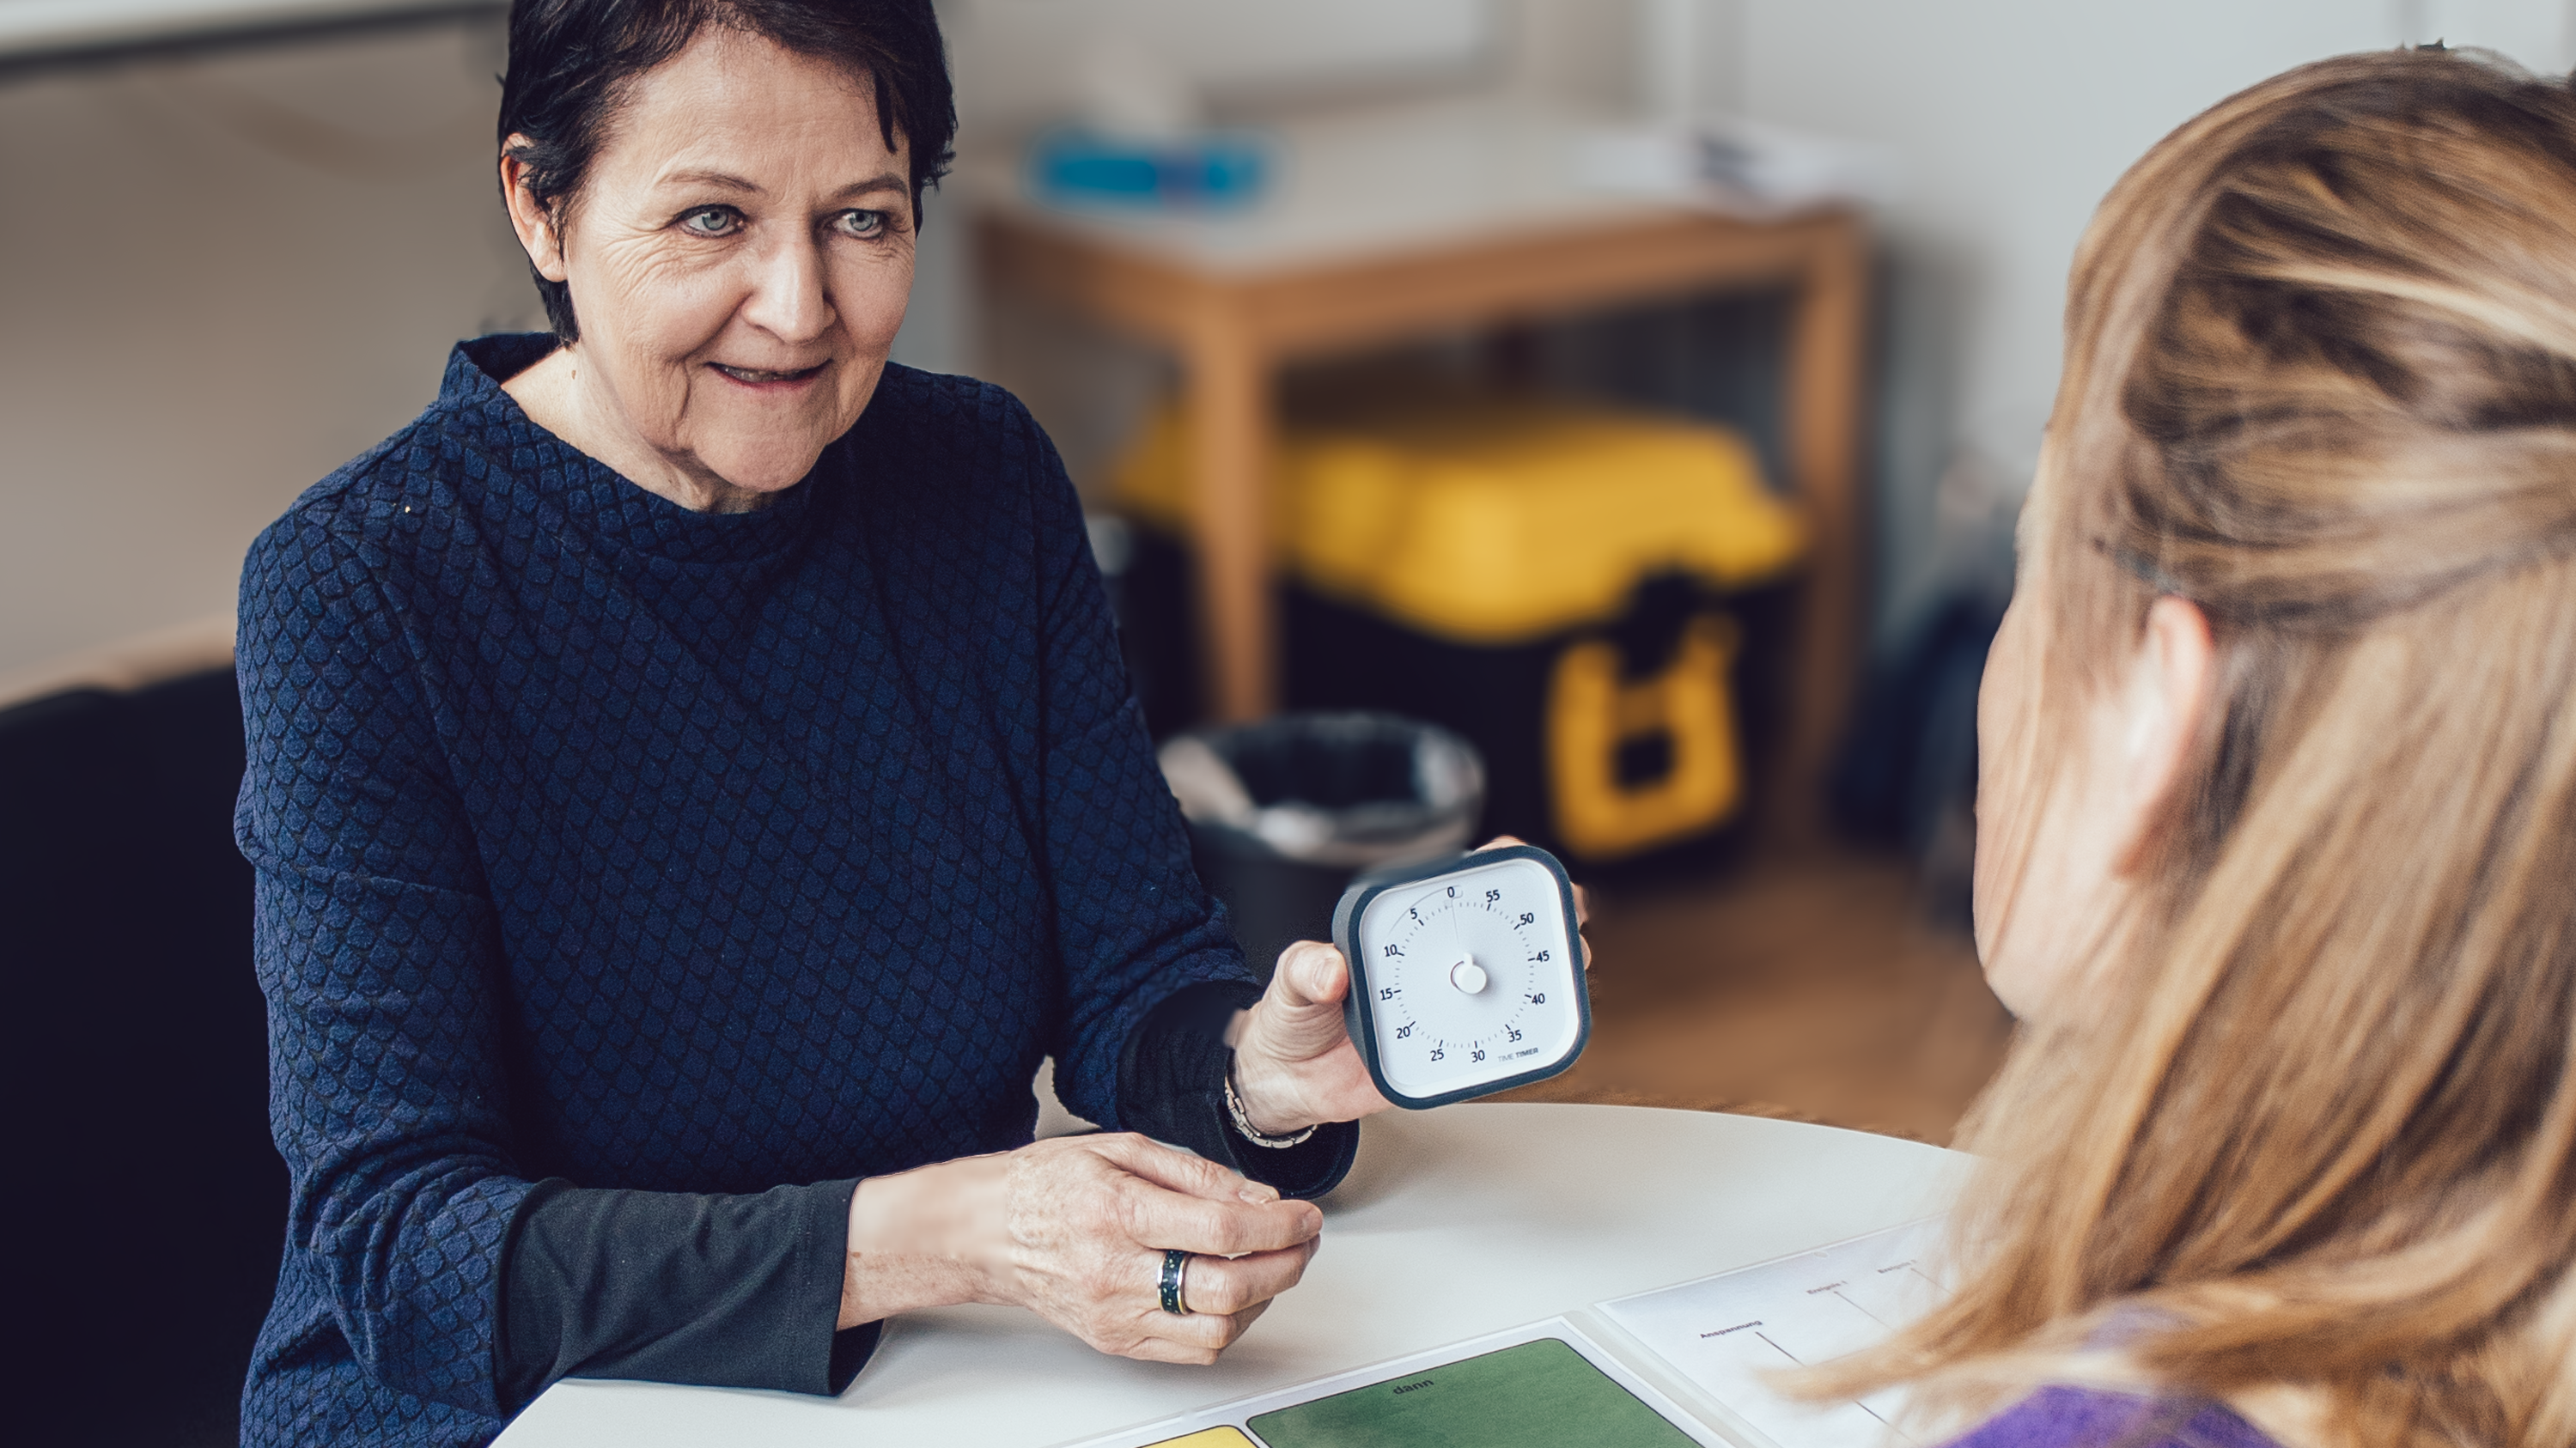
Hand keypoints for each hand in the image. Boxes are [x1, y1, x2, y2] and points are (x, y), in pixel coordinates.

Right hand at [841, 1133, 1322, 1364]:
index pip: (1223, 1231)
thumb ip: (1197, 1173)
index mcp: (1118, 1212)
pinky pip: (1191, 1348)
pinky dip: (1229, 1324)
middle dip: (1286, 1264)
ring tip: (1273, 1264)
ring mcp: (1114, 1314)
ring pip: (1217, 1328)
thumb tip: (1259, 1196)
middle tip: (1304, 1240)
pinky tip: (1235, 1293)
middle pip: (1229, 1287)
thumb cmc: (1046, 1184)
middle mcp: (1115, 1271)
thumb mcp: (1121, 1149)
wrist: (983, 1231)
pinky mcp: (1114, 1340)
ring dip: (1263, 1299)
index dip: (1280, 1225)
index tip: (1306, 1214)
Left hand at [1227, 836, 1592, 1135]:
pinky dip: (1522, 1030)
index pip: (1453, 887)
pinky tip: (1539, 1025)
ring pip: (1507, 982)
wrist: (1286, 1083)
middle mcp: (1428, 964)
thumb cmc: (1290, 1019)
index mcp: (1397, 932)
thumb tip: (1333, 969)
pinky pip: (1492, 1038)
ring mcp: (1443, 1005)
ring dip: (1546, 972)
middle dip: (1543, 919)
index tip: (1521, 866)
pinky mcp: (1448, 1049)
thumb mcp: (1289, 986)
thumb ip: (1304, 970)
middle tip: (1565, 924)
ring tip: (1567, 970)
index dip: (1495, 869)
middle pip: (1496, 931)